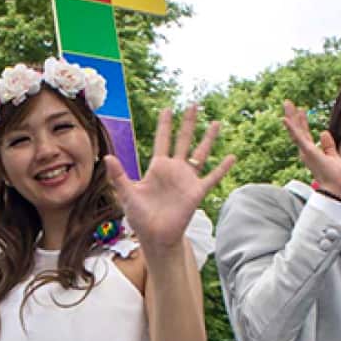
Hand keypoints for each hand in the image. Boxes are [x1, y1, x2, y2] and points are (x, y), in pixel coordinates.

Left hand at [104, 106, 235, 253]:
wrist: (155, 236)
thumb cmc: (140, 216)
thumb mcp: (127, 194)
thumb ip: (119, 176)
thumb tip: (108, 157)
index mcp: (157, 167)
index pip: (162, 140)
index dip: (165, 125)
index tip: (167, 108)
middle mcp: (174, 169)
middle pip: (183, 140)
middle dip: (188, 123)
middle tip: (194, 104)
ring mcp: (187, 179)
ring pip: (200, 154)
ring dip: (208, 139)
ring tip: (216, 122)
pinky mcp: (196, 192)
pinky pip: (212, 177)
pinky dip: (222, 168)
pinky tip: (232, 157)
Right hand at [282, 100, 340, 197]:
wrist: (337, 189)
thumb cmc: (336, 177)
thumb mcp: (333, 156)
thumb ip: (328, 145)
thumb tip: (323, 132)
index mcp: (311, 152)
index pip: (305, 133)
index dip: (302, 121)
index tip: (302, 110)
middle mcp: (306, 151)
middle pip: (298, 130)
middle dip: (293, 115)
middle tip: (288, 102)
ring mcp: (306, 151)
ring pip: (297, 131)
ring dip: (291, 117)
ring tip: (287, 104)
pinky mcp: (309, 152)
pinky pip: (299, 138)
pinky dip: (292, 128)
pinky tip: (286, 119)